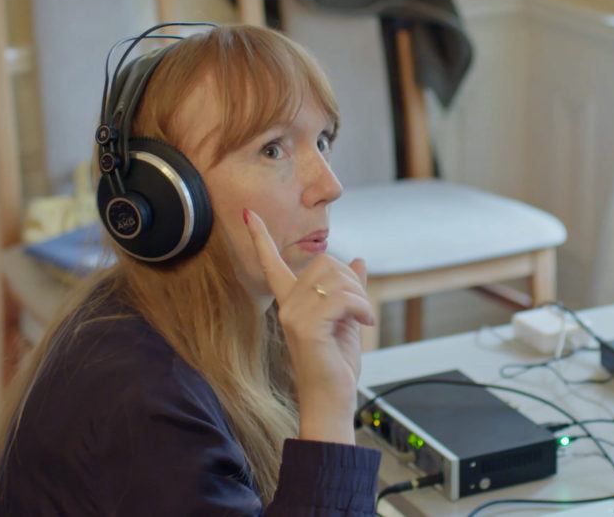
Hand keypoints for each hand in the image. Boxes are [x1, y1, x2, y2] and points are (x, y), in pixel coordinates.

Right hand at [243, 208, 373, 444]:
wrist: (332, 399)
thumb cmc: (336, 363)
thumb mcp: (346, 320)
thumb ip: (348, 290)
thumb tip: (359, 261)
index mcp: (291, 302)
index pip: (271, 263)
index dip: (260, 237)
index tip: (247, 213)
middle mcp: (286, 305)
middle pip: (324, 262)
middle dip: (351, 279)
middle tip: (361, 308)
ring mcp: (292, 315)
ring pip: (335, 278)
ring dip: (360, 296)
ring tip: (363, 319)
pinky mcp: (305, 327)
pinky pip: (341, 298)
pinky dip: (362, 308)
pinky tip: (366, 324)